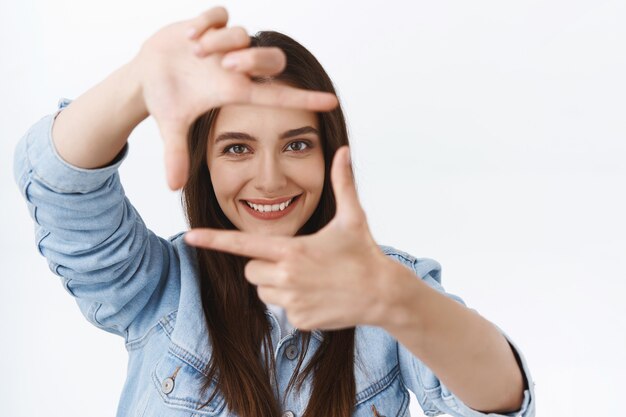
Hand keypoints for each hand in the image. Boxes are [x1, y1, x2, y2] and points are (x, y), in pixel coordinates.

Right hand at [132, 6, 337, 189]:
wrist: (147, 75)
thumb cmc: (167, 101)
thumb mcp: (172, 125)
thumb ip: (176, 154)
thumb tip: (172, 187)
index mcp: (235, 91)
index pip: (278, 96)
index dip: (305, 99)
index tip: (332, 102)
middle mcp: (236, 67)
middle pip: (271, 60)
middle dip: (252, 60)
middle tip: (225, 66)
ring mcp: (225, 44)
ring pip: (241, 35)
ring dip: (217, 42)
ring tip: (194, 52)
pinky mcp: (210, 24)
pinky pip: (219, 14)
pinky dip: (205, 22)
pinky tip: (189, 36)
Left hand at [184, 146, 402, 330]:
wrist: (382, 293)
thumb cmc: (364, 252)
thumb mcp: (353, 217)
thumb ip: (343, 182)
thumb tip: (344, 150)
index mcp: (292, 250)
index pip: (243, 245)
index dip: (214, 239)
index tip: (189, 236)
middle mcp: (287, 277)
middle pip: (251, 270)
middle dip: (264, 265)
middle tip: (296, 261)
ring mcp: (292, 302)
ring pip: (264, 292)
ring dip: (277, 286)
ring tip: (309, 279)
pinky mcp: (300, 321)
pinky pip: (282, 311)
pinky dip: (294, 304)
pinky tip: (318, 296)